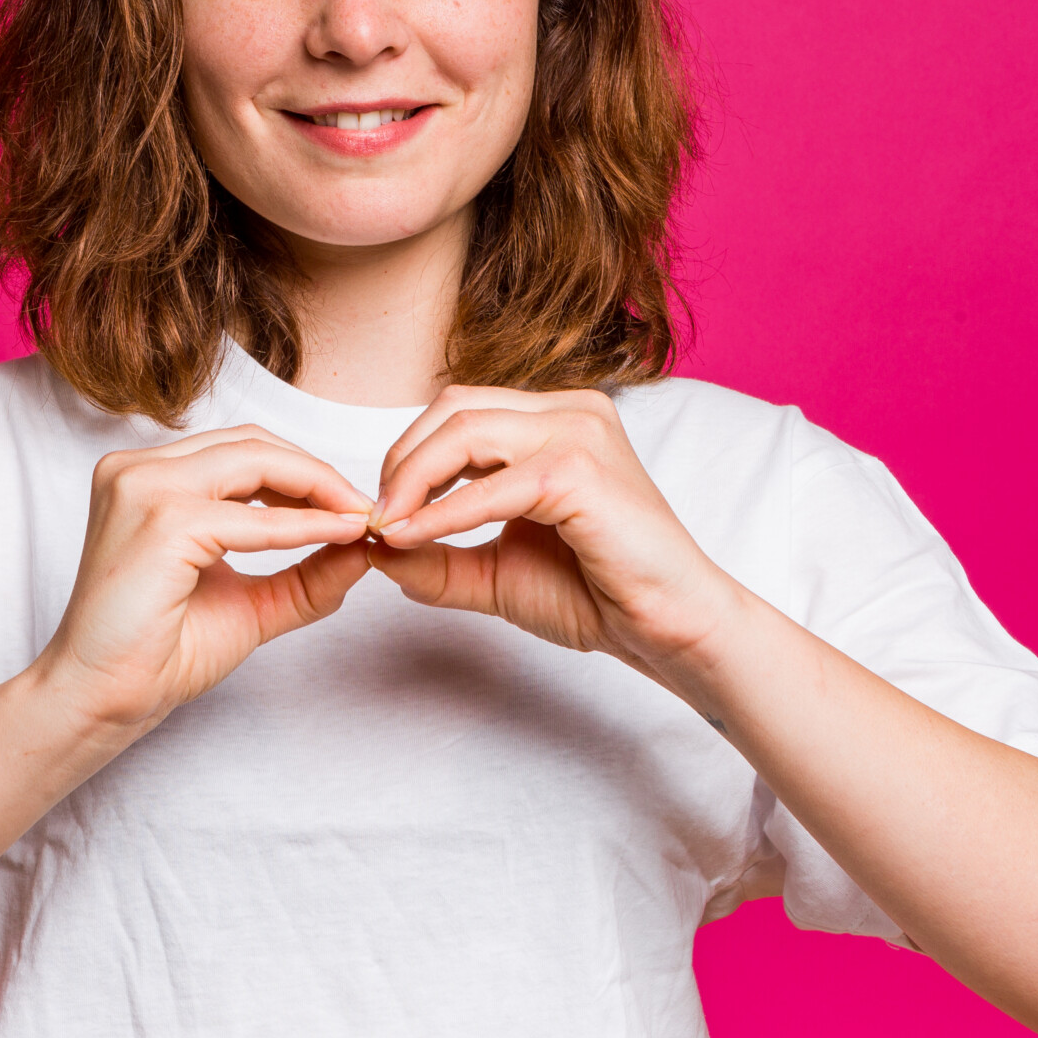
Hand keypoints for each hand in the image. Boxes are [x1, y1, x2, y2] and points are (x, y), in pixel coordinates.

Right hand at [34, 427, 375, 730]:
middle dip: (318, 474)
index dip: (304, 474)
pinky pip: (251, 517)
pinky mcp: (160, 523)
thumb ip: (305, 574)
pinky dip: (302, 526)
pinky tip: (338, 537)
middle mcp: (138, 469)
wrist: (104, 698)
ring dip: (317, 488)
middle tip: (366, 510)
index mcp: (148, 477)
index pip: (241, 450)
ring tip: (357, 520)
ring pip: (254, 459)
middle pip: (252, 443)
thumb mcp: (251, 603)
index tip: (353, 508)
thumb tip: (365, 546)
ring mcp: (143, 488)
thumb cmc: (160, 653)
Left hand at [367, 387, 737, 681]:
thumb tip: (370, 545)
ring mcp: (579, 432)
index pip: (458, 411)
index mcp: (555, 419)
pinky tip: (412, 538)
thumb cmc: (596, 594)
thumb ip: (436, 556)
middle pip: (453, 408)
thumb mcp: (495, 570)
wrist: (666, 629)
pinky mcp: (580, 471)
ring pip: (464, 430)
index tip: (380, 513)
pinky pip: (489, 485)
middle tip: (377, 518)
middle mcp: (570, 410)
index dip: (408, 456)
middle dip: (401, 462)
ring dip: (412, 480)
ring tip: (387, 527)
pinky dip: (441, 513)